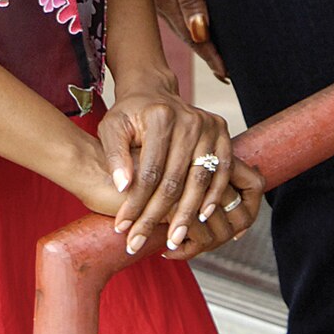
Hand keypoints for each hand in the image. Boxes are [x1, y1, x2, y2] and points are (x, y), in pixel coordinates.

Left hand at [98, 82, 262, 259]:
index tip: (123, 227)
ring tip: (173, 239)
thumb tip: (124, 186)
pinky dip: (213, 196)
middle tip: (143, 242)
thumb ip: (114, 155)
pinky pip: (222, 171)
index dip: (135, 203)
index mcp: (160, 116)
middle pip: (175, 179)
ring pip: (200, 179)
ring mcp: (209, 126)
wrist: (154, 92)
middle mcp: (189, 120)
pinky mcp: (222, 133)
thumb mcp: (112, 128)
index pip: (149, 171)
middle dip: (158, 216)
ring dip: (187, 214)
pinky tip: (202, 217)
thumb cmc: (130, 114)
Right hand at [149, 0, 228, 81]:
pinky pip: (176, 11)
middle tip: (226, 73)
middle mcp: (160, 2)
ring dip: (199, 41)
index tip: (228, 73)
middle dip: (206, 54)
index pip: (193, 37)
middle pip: (187, 35)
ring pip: (181, 24)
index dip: (212, 56)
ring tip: (215, 56)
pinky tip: (196, 26)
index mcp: (164, 1)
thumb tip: (202, 33)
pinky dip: (189, 24)